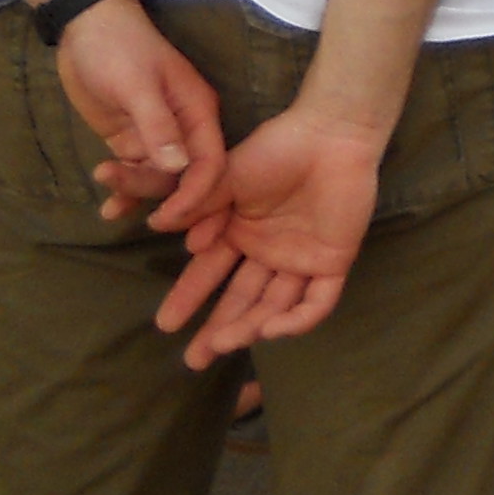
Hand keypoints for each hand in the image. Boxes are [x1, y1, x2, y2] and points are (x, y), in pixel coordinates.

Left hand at [59, 0, 230, 231]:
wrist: (85, 28)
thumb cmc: (120, 49)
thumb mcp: (137, 85)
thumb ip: (158, 126)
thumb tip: (177, 169)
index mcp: (198, 111)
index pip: (210, 162)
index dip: (197, 194)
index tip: (171, 219)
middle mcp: (184, 128)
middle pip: (185, 176)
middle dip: (169, 202)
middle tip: (147, 224)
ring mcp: (157, 135)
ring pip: (158, 179)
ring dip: (138, 195)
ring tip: (109, 205)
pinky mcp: (131, 139)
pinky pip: (135, 173)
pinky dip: (124, 191)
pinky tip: (108, 209)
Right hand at [157, 101, 384, 367]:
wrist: (331, 134)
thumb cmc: (278, 148)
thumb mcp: (227, 175)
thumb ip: (198, 204)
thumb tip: (160, 227)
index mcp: (241, 231)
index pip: (210, 273)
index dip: (188, 298)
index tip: (165, 324)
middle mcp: (269, 251)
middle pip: (241, 299)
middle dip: (218, 330)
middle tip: (193, 360)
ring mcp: (301, 258)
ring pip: (274, 305)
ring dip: (249, 327)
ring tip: (223, 343)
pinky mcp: (333, 260)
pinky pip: (317, 301)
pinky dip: (296, 320)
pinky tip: (271, 330)